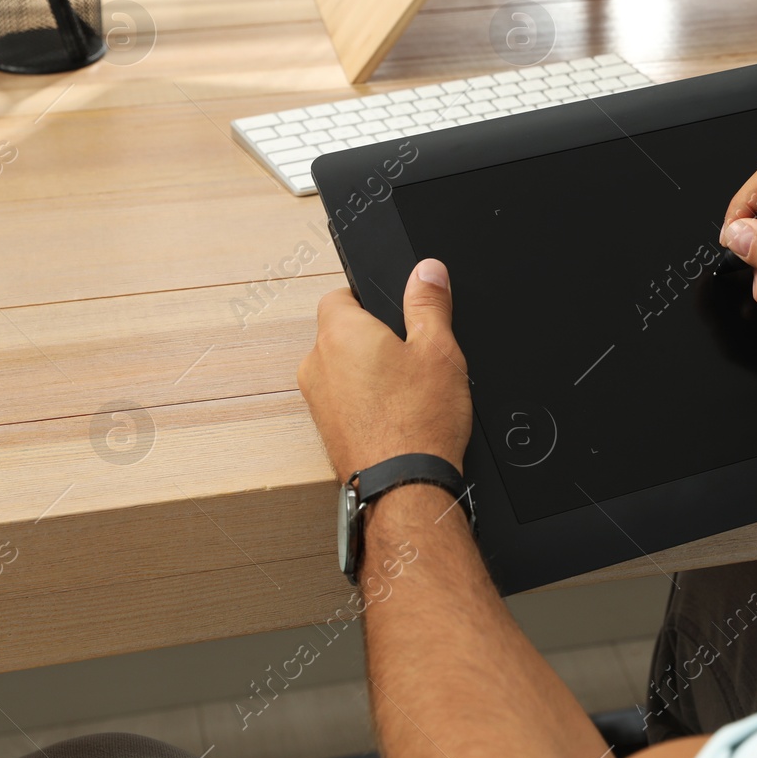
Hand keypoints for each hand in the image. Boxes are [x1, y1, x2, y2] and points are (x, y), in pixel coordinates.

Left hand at [298, 259, 472, 478]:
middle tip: (411, 354)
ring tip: (408, 390)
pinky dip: (364, 400)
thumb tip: (427, 270)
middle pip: (341, 332)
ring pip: (342, 368)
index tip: (397, 313)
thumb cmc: (418, 422)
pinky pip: (342, 399)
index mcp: (340, 333)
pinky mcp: (325, 429)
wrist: (405, 487)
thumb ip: (429, 302)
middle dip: (373, 337)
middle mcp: (317, 364)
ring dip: (368, 372)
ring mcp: (317, 400)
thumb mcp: (439, 349)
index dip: (370, 299)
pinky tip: (397, 414)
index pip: (341, 295)